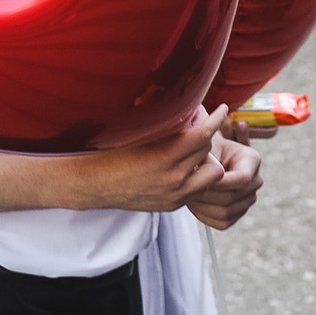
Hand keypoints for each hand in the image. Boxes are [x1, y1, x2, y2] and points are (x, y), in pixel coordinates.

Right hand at [79, 106, 229, 212]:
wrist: (93, 185)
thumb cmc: (110, 153)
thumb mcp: (139, 134)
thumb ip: (168, 127)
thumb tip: (192, 111)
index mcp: (164, 156)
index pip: (203, 135)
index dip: (215, 119)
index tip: (222, 109)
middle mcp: (173, 178)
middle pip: (209, 152)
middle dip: (208, 138)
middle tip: (201, 127)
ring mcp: (175, 195)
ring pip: (212, 175)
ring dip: (208, 161)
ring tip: (194, 152)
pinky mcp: (172, 205)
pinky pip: (198, 189)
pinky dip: (197, 177)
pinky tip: (186, 168)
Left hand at [186, 137, 262, 230]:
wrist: (206, 160)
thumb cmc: (205, 150)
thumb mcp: (205, 147)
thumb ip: (207, 158)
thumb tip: (204, 171)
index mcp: (252, 159)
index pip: (242, 178)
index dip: (219, 182)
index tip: (198, 178)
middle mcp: (255, 181)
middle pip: (232, 197)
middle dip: (206, 194)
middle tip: (186, 188)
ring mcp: (249, 199)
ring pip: (226, 212)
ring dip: (203, 206)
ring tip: (187, 195)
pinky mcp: (238, 213)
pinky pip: (222, 223)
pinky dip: (205, 216)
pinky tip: (194, 205)